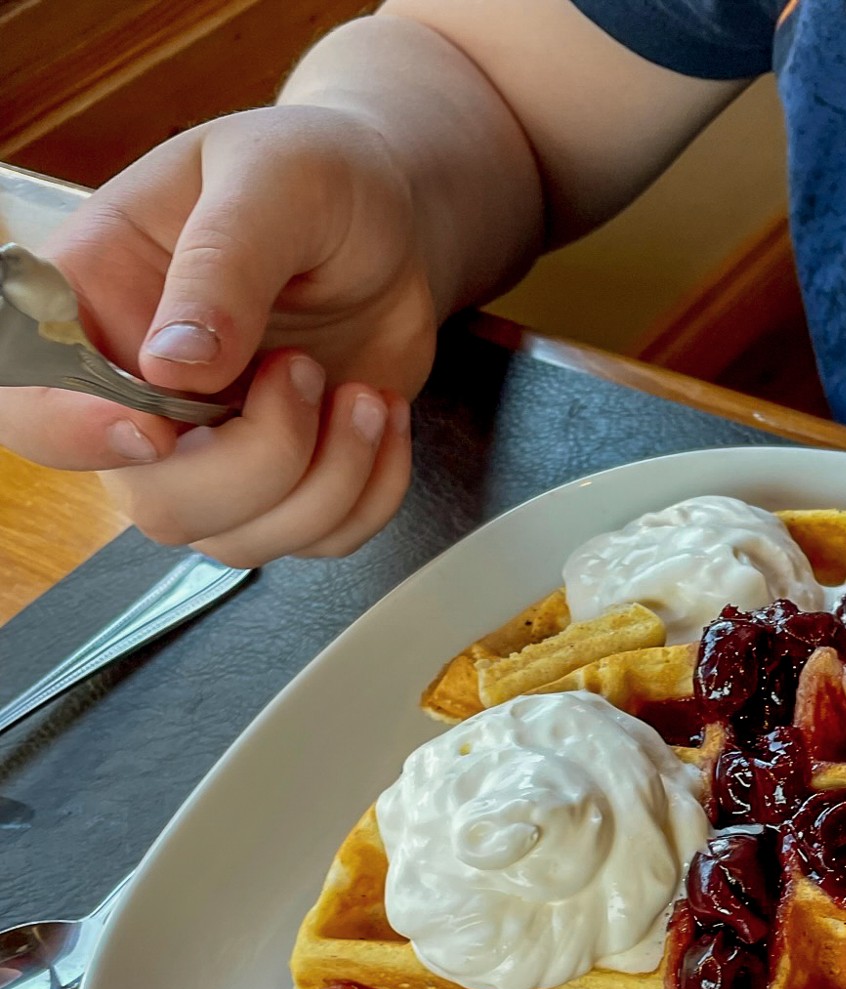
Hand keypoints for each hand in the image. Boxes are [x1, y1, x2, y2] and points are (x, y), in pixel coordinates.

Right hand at [0, 104, 431, 562]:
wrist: (394, 219)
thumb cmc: (317, 176)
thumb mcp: (272, 181)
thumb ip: (222, 263)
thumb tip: (173, 364)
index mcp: (96, 300)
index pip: (28, 400)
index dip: (73, 433)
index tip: (156, 428)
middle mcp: (140, 393)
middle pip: (155, 501)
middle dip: (256, 461)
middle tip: (308, 370)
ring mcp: (212, 450)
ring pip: (238, 539)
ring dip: (326, 480)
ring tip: (359, 391)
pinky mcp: (285, 483)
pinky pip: (319, 540)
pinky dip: (369, 494)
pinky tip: (378, 417)